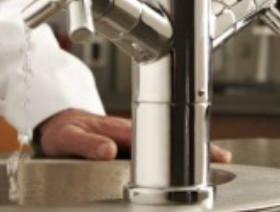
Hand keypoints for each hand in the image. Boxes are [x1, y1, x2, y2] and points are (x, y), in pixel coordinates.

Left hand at [36, 109, 232, 162]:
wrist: (56, 120)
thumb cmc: (61, 130)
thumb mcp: (67, 138)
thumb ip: (86, 145)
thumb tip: (109, 152)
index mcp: (120, 129)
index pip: (158, 134)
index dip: (183, 142)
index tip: (204, 152)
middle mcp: (131, 129)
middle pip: (172, 133)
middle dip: (199, 145)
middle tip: (223, 158)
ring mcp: (133, 134)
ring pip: (168, 137)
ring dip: (191, 147)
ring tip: (216, 159)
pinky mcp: (130, 140)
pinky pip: (159, 142)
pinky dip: (177, 148)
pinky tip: (188, 159)